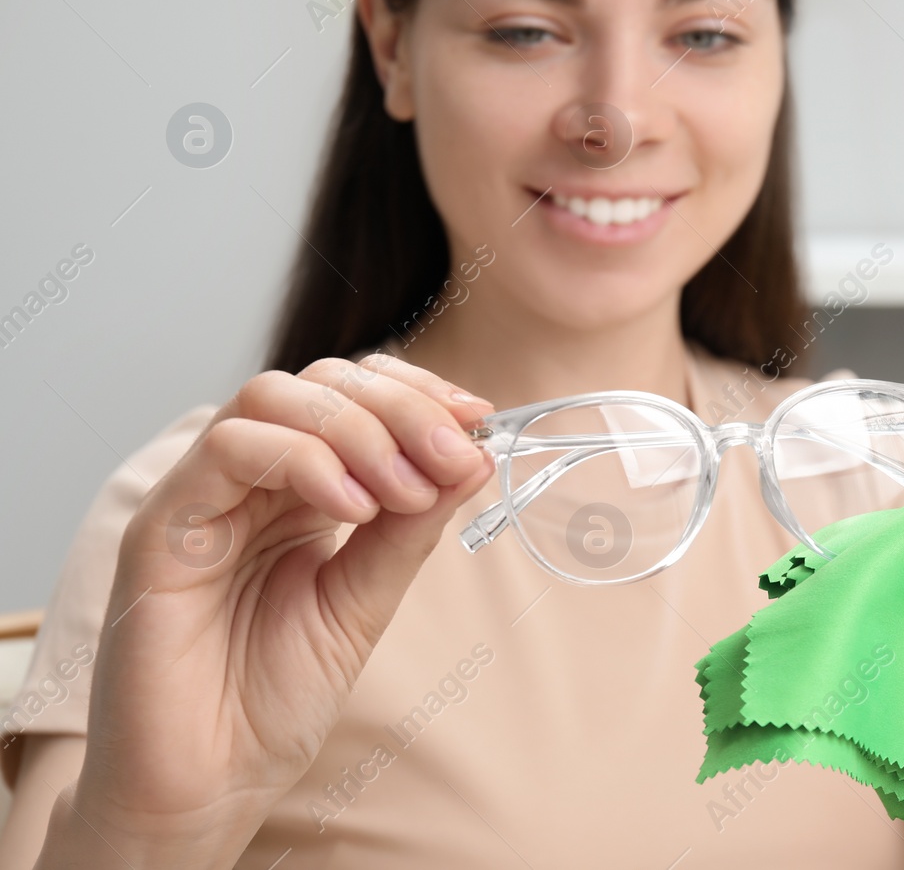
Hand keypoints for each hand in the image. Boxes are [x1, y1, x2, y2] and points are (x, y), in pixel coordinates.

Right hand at [63, 355, 495, 858]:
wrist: (207, 784)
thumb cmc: (273, 699)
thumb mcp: (367, 599)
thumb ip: (412, 527)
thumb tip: (474, 456)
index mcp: (301, 490)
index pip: (356, 394)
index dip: (418, 393)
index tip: (478, 421)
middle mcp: (251, 481)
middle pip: (321, 382)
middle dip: (401, 406)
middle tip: (451, 456)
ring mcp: (203, 496)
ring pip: (272, 396)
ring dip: (357, 429)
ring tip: (401, 493)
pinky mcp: (162, 527)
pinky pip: (227, 449)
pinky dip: (302, 460)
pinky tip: (350, 509)